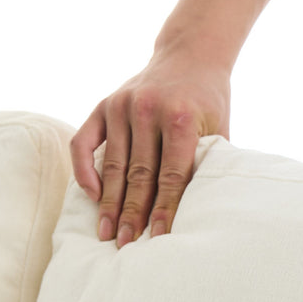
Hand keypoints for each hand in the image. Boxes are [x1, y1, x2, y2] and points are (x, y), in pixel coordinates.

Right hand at [70, 49, 231, 247]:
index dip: (164, 210)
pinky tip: (89, 195)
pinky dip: (83, 169)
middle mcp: (147, 111)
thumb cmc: (209, 101)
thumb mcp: (219, 129)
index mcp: (179, 119)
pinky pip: (83, 142)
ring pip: (112, 165)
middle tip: (125, 246)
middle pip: (138, 175)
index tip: (158, 239)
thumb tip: (205, 212)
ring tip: (105, 232)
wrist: (191, 55)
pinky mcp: (103, 104)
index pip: (170, 177)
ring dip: (108, 202)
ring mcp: (122, 106)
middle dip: (131, 214)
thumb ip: (209, 162)